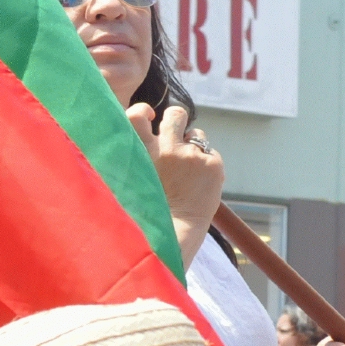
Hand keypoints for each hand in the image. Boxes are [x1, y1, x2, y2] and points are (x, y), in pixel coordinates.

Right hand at [128, 102, 223, 239]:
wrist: (174, 233)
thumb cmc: (147, 210)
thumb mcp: (131, 178)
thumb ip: (139, 156)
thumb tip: (150, 135)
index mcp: (140, 151)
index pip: (136, 114)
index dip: (143, 111)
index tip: (149, 115)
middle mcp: (166, 148)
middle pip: (175, 114)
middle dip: (176, 118)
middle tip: (176, 129)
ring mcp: (191, 155)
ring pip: (197, 135)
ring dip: (193, 147)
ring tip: (188, 173)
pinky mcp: (213, 163)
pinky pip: (211, 155)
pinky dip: (207, 166)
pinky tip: (199, 185)